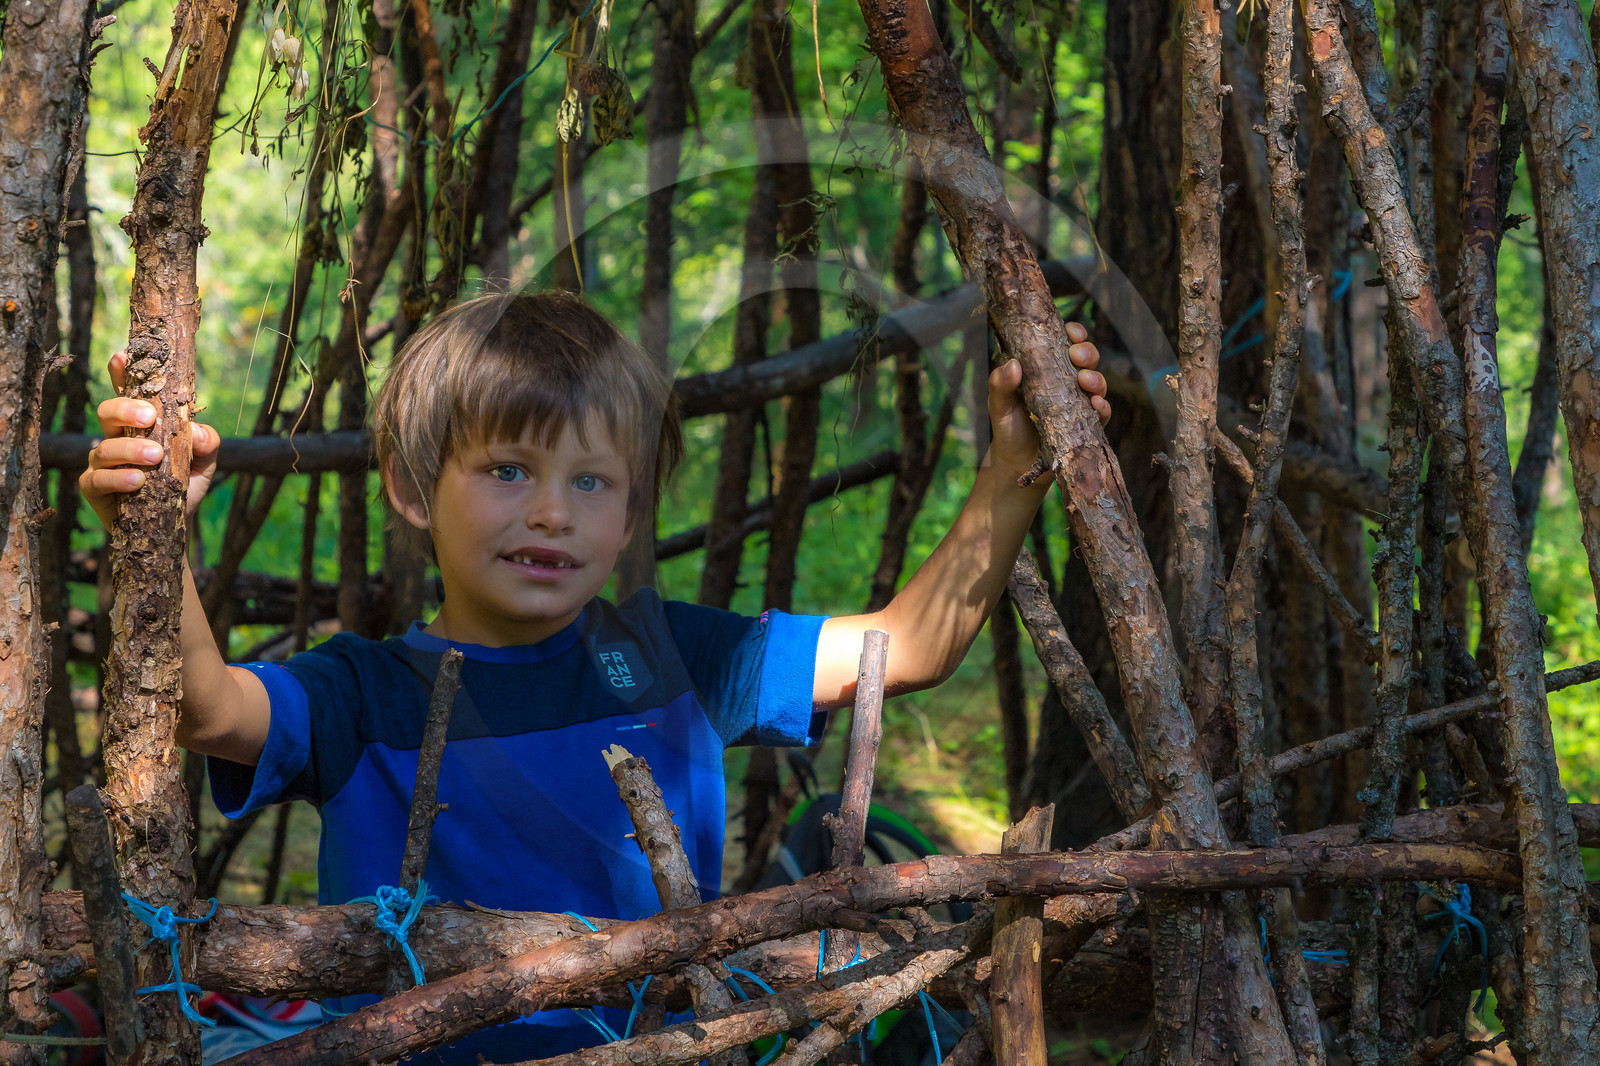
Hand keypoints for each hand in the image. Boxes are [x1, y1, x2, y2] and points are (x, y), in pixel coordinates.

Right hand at [79, 351, 219, 529]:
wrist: (172, 527)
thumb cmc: (183, 486)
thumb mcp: (204, 464)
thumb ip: (207, 444)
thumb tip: (196, 429)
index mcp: (140, 424)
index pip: (126, 392)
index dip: (121, 372)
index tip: (122, 357)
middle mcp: (116, 437)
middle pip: (107, 411)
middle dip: (126, 409)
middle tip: (150, 417)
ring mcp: (101, 461)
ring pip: (103, 446)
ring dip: (129, 449)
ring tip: (154, 457)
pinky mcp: (93, 487)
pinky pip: (97, 478)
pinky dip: (117, 477)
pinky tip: (137, 480)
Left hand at [987, 321, 1108, 479]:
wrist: (1015, 463)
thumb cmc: (1008, 427)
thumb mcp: (998, 404)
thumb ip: (1000, 385)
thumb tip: (1012, 365)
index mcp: (1047, 368)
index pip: (1065, 343)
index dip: (1074, 333)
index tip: (1072, 332)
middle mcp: (1067, 382)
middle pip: (1087, 359)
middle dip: (1087, 352)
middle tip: (1077, 356)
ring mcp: (1079, 403)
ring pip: (1098, 383)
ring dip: (1096, 378)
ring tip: (1085, 381)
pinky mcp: (1087, 425)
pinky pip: (1102, 413)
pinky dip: (1103, 407)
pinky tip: (1096, 405)